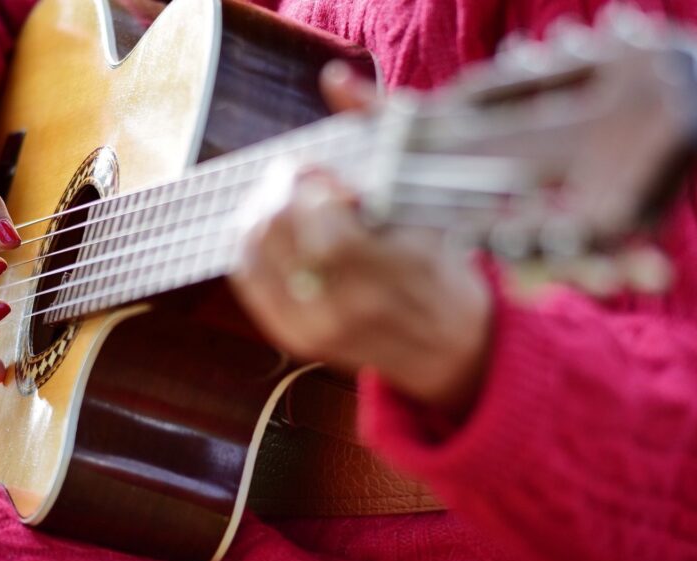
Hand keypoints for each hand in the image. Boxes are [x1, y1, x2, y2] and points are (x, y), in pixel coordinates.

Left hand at [228, 62, 492, 410]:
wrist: (448, 344)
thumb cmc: (440, 262)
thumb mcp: (427, 196)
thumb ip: (381, 129)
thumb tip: (334, 79)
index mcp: (388, 272)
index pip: (320, 223)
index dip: (308, 185)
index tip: (322, 172)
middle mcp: (345, 307)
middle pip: (277, 233)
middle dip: (279, 191)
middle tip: (298, 177)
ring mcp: (315, 328)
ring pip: (254, 253)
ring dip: (260, 211)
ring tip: (285, 198)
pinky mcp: (294, 339)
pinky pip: (249, 280)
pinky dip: (251, 244)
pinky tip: (271, 227)